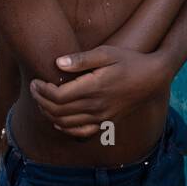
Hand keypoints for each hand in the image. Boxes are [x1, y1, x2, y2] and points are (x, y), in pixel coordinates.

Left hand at [30, 46, 163, 138]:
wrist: (153, 77)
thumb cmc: (129, 60)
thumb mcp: (106, 52)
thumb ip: (81, 59)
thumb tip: (57, 63)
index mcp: (94, 87)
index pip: (57, 96)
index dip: (41, 90)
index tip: (35, 81)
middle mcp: (96, 106)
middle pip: (57, 111)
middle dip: (40, 101)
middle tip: (34, 89)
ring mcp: (101, 117)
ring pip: (66, 123)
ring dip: (49, 114)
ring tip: (42, 100)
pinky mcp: (106, 122)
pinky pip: (81, 133)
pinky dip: (65, 128)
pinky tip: (58, 119)